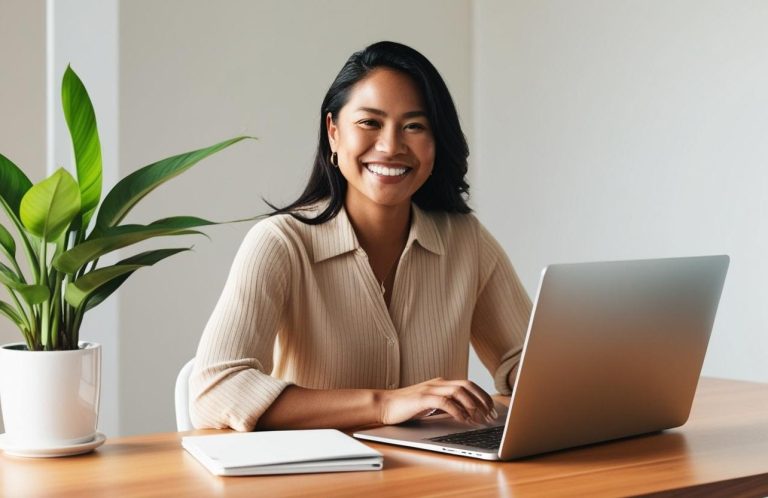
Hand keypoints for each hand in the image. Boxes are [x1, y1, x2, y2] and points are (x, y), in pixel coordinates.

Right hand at [376, 377, 497, 425]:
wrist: (384, 405)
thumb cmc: (406, 407)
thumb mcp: (430, 405)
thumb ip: (446, 406)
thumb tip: (466, 415)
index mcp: (441, 383)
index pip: (468, 384)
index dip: (482, 396)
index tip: (491, 409)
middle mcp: (438, 383)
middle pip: (467, 385)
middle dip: (482, 399)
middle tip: (490, 414)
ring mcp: (430, 389)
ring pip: (459, 391)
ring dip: (472, 405)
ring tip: (479, 418)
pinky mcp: (423, 398)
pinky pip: (445, 402)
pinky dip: (457, 410)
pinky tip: (463, 420)